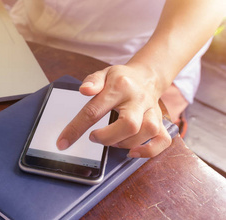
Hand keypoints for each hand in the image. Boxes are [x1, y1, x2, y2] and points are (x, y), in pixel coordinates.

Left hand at [56, 65, 171, 157]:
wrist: (146, 77)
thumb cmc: (120, 79)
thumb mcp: (103, 73)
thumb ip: (92, 81)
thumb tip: (84, 90)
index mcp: (120, 87)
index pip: (95, 110)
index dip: (76, 128)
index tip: (63, 143)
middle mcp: (138, 99)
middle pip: (129, 124)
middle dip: (107, 137)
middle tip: (94, 137)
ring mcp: (152, 111)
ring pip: (147, 132)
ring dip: (125, 143)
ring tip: (111, 141)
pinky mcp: (160, 122)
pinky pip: (163, 140)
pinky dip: (149, 151)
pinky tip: (133, 152)